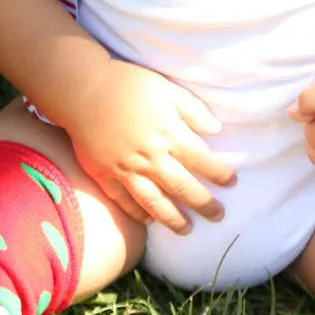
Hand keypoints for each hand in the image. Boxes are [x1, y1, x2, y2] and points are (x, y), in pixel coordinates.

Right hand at [62, 59, 235, 233]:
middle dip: (204, 204)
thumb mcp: (166, 88)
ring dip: (174, 219)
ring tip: (187, 230)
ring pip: (155, 203)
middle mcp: (150, 156)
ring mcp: (126, 169)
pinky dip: (138, 214)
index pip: (201, 159)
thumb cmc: (127, 84)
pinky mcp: (105, 175)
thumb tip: (216, 130)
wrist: (82, 89)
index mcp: (168, 133)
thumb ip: (192, 109)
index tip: (232, 183)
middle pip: (182, 187)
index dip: (219, 173)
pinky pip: (125, 201)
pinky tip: (149, 221)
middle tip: (218, 216)